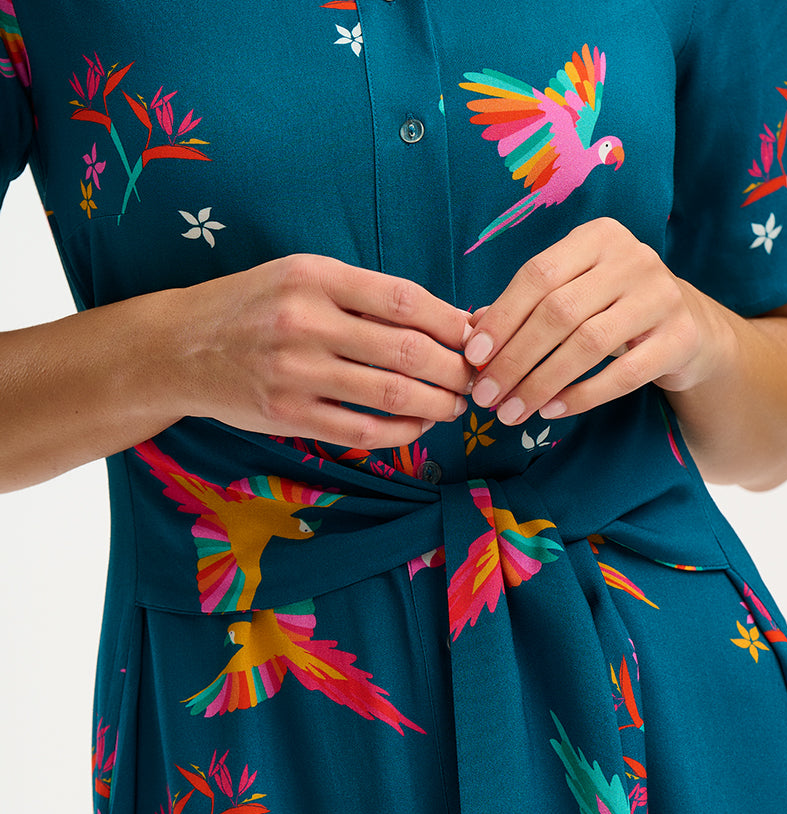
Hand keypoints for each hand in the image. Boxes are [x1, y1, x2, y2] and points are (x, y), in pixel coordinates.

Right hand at [169, 253, 475, 449]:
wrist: (177, 347)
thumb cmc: (253, 307)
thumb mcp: (301, 276)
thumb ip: (364, 294)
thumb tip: (446, 316)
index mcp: (315, 275)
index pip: (405, 299)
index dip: (452, 322)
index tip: (476, 336)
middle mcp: (306, 320)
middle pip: (408, 349)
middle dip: (455, 369)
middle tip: (475, 378)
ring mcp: (295, 371)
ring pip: (391, 393)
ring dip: (437, 403)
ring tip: (456, 404)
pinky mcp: (288, 414)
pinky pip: (362, 430)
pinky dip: (402, 432)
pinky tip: (420, 426)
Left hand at [463, 218, 719, 425]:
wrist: (691, 328)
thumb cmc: (616, 309)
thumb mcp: (576, 293)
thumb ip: (529, 306)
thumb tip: (472, 333)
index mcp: (598, 237)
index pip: (538, 275)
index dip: (502, 318)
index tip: (474, 357)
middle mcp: (632, 258)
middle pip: (559, 311)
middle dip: (515, 359)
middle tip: (486, 396)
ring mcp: (661, 296)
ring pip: (588, 344)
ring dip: (542, 383)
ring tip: (512, 412)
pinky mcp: (680, 338)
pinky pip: (623, 374)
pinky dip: (582, 396)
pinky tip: (552, 411)